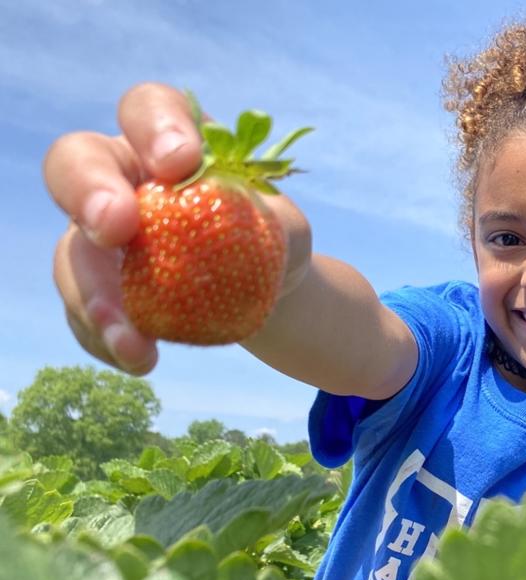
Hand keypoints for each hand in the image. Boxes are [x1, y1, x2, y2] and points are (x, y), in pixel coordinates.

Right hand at [43, 82, 311, 374]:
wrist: (264, 290)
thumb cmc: (272, 239)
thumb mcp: (288, 230)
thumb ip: (276, 224)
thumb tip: (262, 227)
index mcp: (169, 142)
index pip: (148, 108)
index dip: (155, 127)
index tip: (179, 163)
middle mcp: (120, 177)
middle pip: (75, 162)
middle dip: (88, 192)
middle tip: (115, 229)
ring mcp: (97, 233)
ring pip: (71, 252)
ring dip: (95, 298)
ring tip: (134, 344)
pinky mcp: (96, 286)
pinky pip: (82, 311)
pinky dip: (106, 339)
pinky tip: (141, 360)